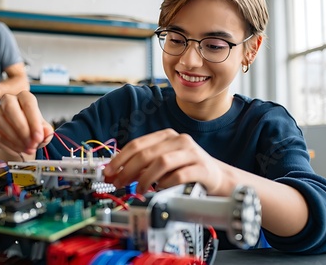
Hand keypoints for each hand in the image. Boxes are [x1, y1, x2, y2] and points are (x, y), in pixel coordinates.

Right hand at [0, 91, 53, 155]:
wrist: (23, 139)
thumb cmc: (33, 129)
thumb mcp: (44, 130)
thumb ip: (46, 130)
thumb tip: (46, 132)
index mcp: (24, 97)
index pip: (28, 103)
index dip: (34, 121)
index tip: (39, 137)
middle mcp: (8, 100)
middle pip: (10, 108)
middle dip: (22, 128)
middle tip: (32, 144)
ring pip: (1, 123)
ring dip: (16, 139)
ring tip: (28, 149)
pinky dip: (9, 146)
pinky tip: (19, 150)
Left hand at [104, 128, 223, 193]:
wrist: (218, 177)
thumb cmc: (187, 170)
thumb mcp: (162, 164)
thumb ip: (141, 167)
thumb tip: (114, 174)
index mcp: (166, 136)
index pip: (137, 144)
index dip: (119, 158)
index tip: (108, 172)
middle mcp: (179, 140)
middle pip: (146, 153)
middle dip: (128, 170)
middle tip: (119, 184)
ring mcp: (192, 152)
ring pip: (162, 162)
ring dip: (146, 178)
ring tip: (139, 190)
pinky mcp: (202, 167)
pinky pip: (179, 175)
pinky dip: (166, 184)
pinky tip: (161, 190)